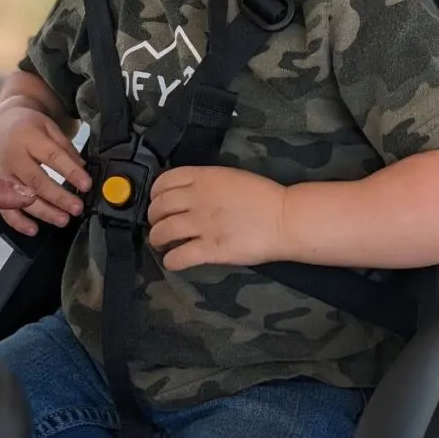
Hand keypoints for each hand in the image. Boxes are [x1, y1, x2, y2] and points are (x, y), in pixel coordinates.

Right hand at [0, 104, 90, 235]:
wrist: (2, 125)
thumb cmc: (30, 127)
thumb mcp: (50, 127)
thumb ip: (65, 147)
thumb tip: (82, 169)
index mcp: (28, 137)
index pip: (52, 156)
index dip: (71, 172)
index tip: (87, 185)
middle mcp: (13, 157)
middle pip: (37, 181)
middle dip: (59, 197)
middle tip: (77, 208)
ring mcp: (2, 174)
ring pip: (22, 198)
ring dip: (44, 212)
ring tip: (63, 220)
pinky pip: (4, 209)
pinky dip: (18, 222)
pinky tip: (34, 229)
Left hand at [147, 166, 286, 270]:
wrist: (284, 218)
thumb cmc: (263, 196)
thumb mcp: (230, 177)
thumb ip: (206, 183)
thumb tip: (189, 193)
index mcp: (203, 177)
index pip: (164, 181)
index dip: (155, 193)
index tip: (157, 201)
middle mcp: (197, 199)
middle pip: (159, 207)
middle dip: (154, 217)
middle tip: (160, 224)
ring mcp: (201, 225)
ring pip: (162, 231)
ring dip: (157, 238)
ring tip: (161, 243)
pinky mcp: (209, 249)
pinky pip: (178, 256)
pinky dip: (170, 260)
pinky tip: (172, 261)